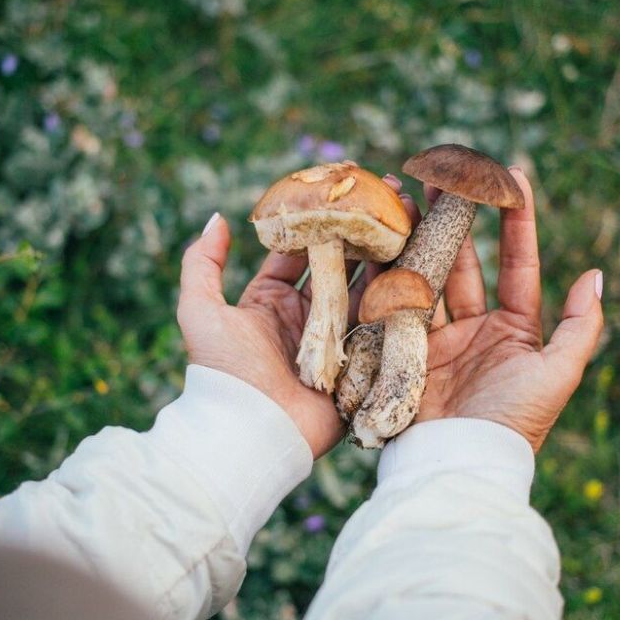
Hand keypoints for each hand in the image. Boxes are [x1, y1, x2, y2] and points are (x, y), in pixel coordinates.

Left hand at [177, 182, 419, 459]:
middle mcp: (306, 319)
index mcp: (271, 303)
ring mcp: (336, 342)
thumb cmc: (222, 372)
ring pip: (367, 290)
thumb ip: (201, 263)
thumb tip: (218, 217)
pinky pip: (383, 326)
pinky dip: (400, 299)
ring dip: (388, 256)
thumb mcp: (199, 311)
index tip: (342, 187)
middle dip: (363, 230)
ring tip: (411, 219)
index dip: (319, 219)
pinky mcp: (360, 366)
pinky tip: (420, 266)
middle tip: (390, 194)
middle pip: (341, 265)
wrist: (249, 432)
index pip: (299, 251)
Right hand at [414, 169, 603, 451]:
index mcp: (514, 329)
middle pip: (465, 260)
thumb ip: (580, 326)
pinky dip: (387, 269)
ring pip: (427, 273)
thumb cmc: (514, 421)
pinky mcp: (401, 348)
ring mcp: (435, 337)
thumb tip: (596, 275)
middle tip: (442, 172)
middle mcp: (474, 328)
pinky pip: (395, 301)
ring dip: (416, 233)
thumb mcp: (558, 374)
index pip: (517, 264)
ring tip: (403, 191)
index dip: (517, 221)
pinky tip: (379, 235)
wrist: (458, 462)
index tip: (513, 176)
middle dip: (454, 216)